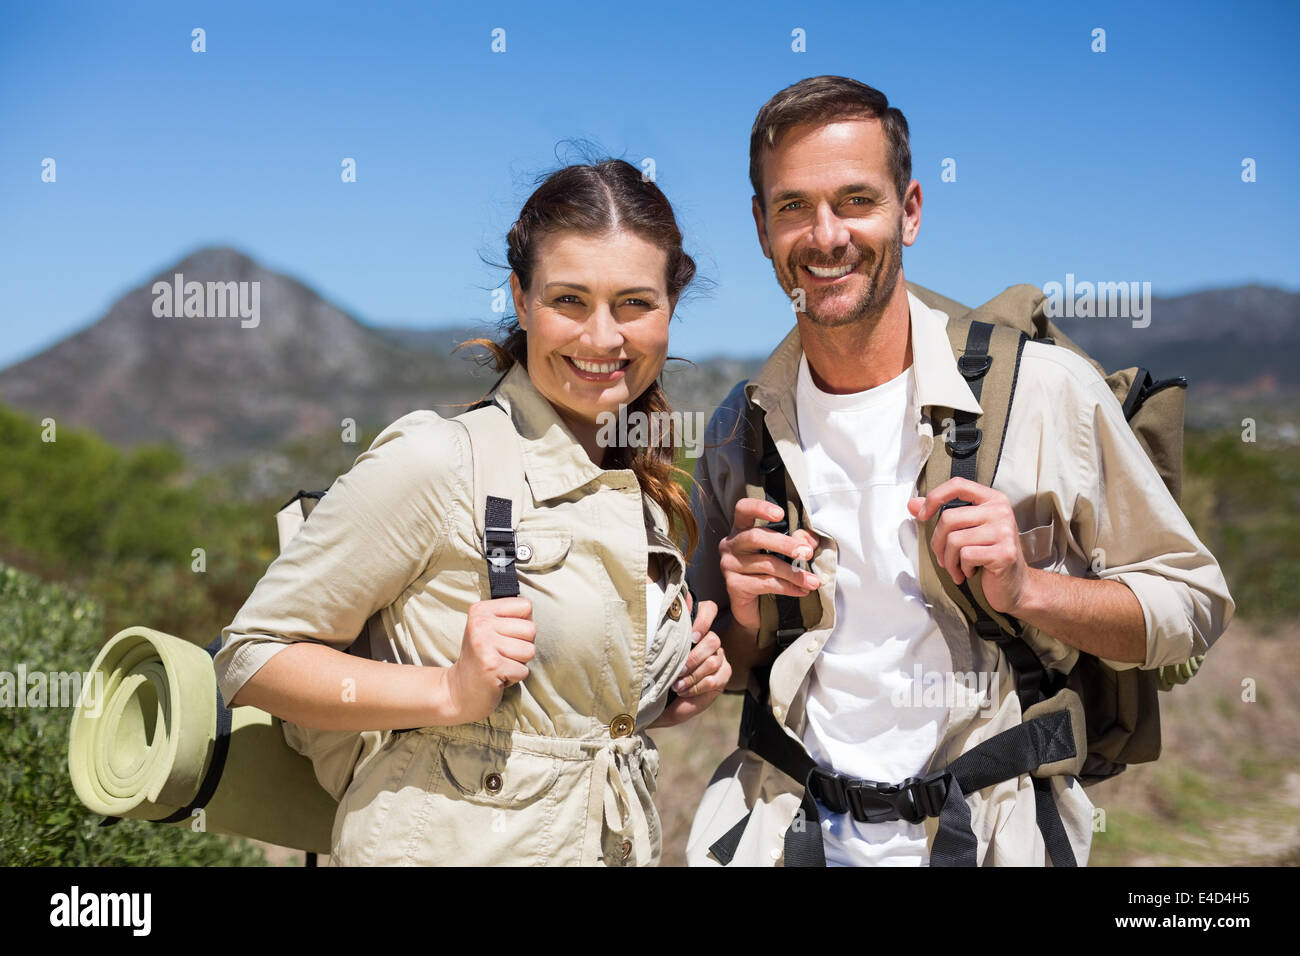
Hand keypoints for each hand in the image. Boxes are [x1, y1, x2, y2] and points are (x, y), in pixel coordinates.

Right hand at [445, 597, 535, 723]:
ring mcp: (484, 645)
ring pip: (529, 651)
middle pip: (531, 629)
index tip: (505, 635)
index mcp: (481, 610)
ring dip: (519, 663)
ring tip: (501, 664)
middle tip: (502, 654)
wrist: (460, 690)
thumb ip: (510, 616)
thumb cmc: (482, 657)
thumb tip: (531, 612)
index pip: (526, 606)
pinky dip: (515, 678)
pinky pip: (524, 671)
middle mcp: (480, 624)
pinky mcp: (492, 666)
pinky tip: (498, 676)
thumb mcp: (490, 628)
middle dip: (523, 646)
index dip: (522, 624)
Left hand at [654, 598, 731, 725]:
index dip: (703, 620)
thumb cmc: (662, 668)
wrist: (666, 696)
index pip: (709, 609)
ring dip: (692, 675)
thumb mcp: (661, 648)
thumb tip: (668, 603)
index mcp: (695, 627)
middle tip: (679, 669)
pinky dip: (696, 686)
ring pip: (713, 661)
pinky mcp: (724, 674)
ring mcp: (719, 656)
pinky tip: (684, 690)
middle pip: (712, 640)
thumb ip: (668, 627)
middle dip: (694, 657)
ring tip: (677, 684)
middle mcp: (709, 639)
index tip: (692, 637)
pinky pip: (714, 679)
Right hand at [719, 497, 820, 632]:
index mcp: (741, 529)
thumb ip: (798, 541)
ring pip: (766, 564)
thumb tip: (811, 541)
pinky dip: (788, 588)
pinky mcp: (733, 585)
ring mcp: (729, 565)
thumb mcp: (785, 553)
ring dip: (793, 573)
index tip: (781, 514)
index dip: (760, 508)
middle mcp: (731, 545)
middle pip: (756, 537)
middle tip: (808, 553)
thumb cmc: (770, 573)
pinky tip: (801, 591)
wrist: (755, 609)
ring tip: (813, 581)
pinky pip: (765, 583)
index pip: (743, 509)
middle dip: (785, 544)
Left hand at [907, 477, 1029, 615]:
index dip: (934, 497)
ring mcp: (1005, 531)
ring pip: (954, 540)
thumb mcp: (966, 530)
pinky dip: (962, 568)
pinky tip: (970, 571)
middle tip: (942, 557)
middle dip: (937, 543)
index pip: (958, 485)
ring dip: (949, 560)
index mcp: (992, 499)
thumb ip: (941, 514)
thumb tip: (913, 504)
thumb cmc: (989, 555)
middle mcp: (1001, 511)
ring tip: (957, 567)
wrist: (1015, 585)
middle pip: (949, 518)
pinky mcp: (1005, 552)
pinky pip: (966, 556)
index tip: (922, 515)